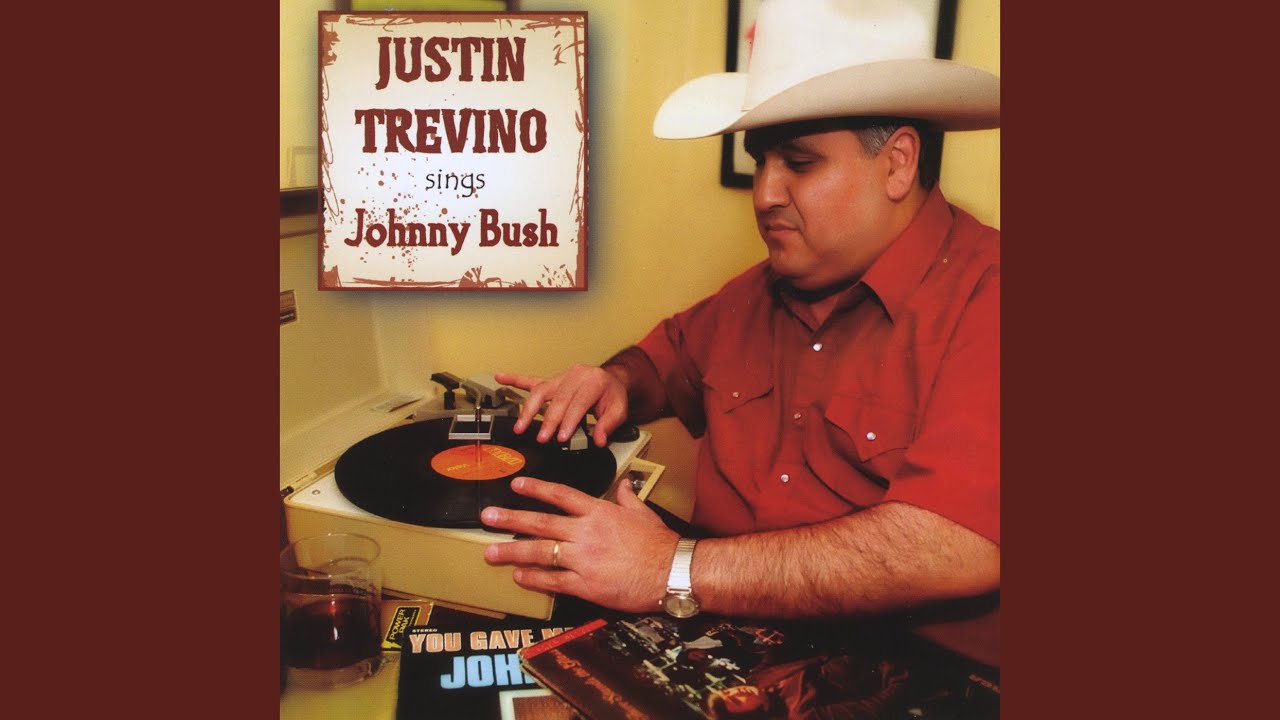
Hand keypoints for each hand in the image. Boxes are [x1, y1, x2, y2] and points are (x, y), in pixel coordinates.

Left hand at [482, 476, 678, 613]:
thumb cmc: (659, 543)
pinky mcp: (585, 585)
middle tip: (487, 516)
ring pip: (540, 552)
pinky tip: (519, 577)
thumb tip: (624, 484)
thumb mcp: (643, 513)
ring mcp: (583, 559)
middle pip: (541, 523)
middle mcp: (586, 532)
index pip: (561, 496)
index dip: (535, 489)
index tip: (516, 485)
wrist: (671, 571)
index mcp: (599, 512)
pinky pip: (553, 581)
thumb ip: (628, 497)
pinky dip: (534, 579)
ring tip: (491, 552)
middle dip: (510, 519)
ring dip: (512, 552)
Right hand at [495, 365, 627, 446]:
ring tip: (520, 426)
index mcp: (594, 381)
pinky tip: (500, 378)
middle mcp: (575, 375)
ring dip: (528, 409)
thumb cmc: (612, 396)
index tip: (561, 437)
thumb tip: (598, 439)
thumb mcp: (619, 411)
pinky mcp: (551, 380)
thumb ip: (608, 425)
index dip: (569, 421)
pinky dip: (514, 379)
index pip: (578, 403)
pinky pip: (531, 379)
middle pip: (558, 399)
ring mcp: (561, 377)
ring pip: (541, 391)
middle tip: (542, 437)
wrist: (611, 381)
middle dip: (548, 421)